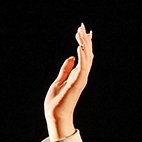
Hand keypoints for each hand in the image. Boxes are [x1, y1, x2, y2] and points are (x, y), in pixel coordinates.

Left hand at [41, 24, 93, 138]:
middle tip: (82, 26)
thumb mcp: (59, 81)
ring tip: (80, 32)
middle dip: (85, 40)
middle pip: (87, 54)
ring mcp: (81, 80)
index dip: (84, 43)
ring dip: (84, 44)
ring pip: (86, 58)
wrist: (55, 115)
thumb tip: (71, 58)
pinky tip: (80, 46)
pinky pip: (83, 67)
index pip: (84, 56)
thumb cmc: (56, 101)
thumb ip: (66, 69)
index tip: (83, 31)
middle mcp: (82, 76)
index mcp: (78, 75)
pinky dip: (83, 57)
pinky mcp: (77, 83)